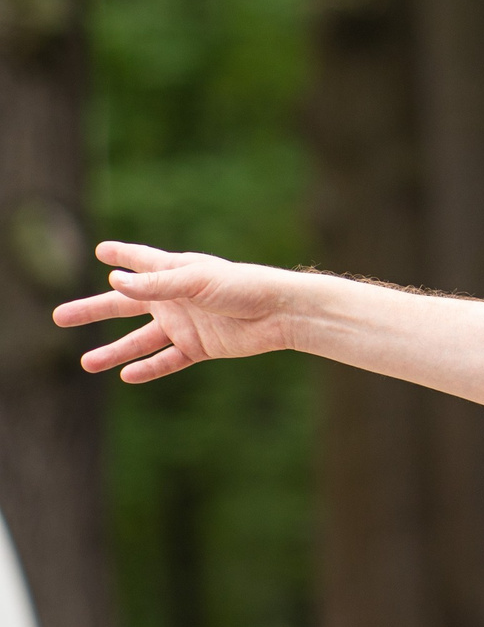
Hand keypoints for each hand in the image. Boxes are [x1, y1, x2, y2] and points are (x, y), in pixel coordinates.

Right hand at [52, 242, 300, 381]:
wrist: (281, 314)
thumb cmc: (243, 287)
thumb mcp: (196, 282)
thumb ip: (157, 285)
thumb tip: (114, 281)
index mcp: (174, 272)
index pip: (139, 261)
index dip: (121, 255)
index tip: (101, 251)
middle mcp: (174, 298)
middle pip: (124, 304)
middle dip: (93, 310)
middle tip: (59, 316)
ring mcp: (185, 324)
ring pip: (140, 340)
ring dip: (115, 351)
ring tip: (85, 363)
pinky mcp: (199, 347)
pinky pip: (167, 360)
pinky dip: (148, 368)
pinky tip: (127, 375)